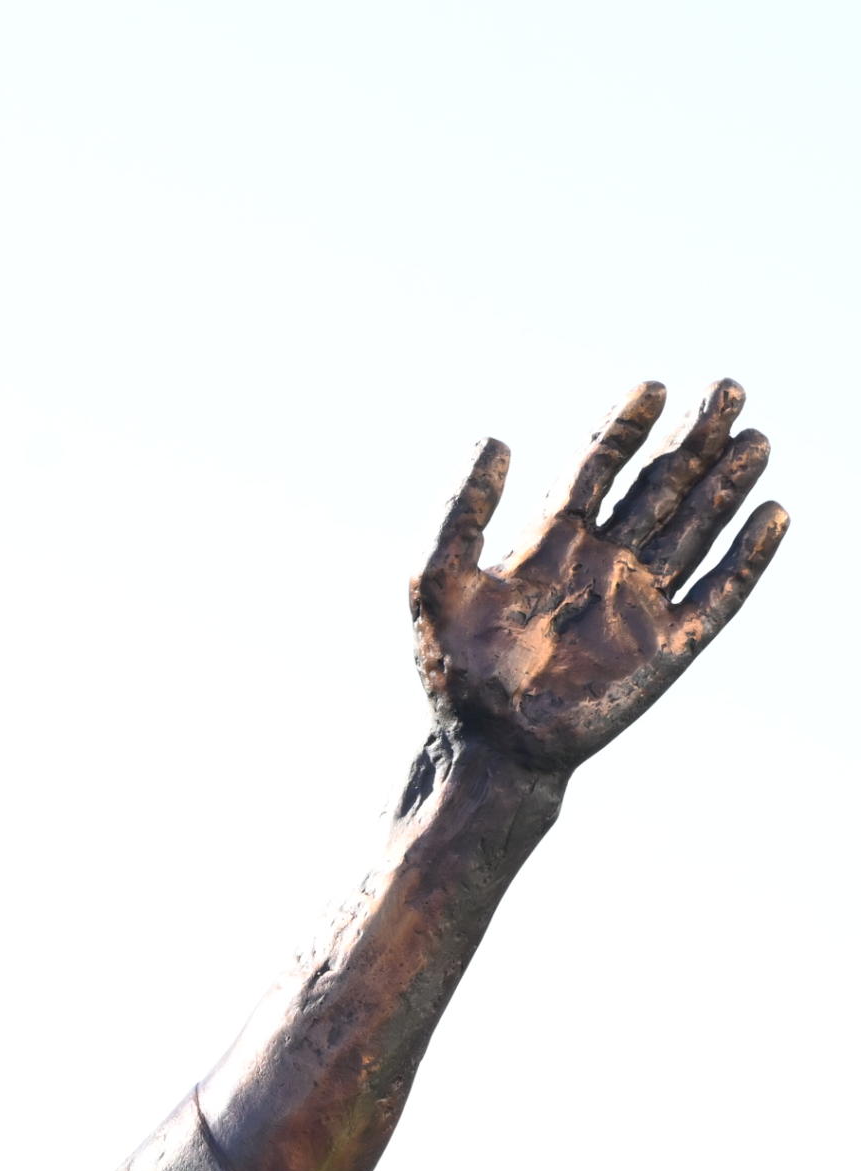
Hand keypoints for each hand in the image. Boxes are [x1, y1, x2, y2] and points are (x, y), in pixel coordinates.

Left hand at [411, 380, 785, 773]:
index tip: (652, 385)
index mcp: (549, 543)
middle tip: (727, 387)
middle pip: (658, 486)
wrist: (485, 746)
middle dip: (692, 439)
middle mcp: (601, 563)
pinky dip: (747, 557)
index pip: (596, 467)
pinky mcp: (667, 646)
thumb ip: (461, 510)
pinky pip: (718, 593)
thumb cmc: (454, 669)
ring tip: (755, 438)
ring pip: (694, 528)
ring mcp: (638, 602)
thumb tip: (498, 437)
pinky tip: (773, 515)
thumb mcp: (437, 579)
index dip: (624, 426)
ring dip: (726, 484)